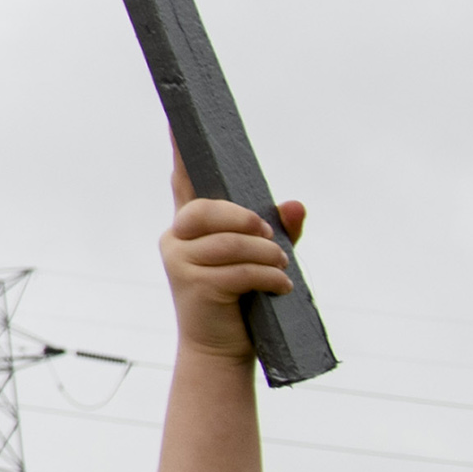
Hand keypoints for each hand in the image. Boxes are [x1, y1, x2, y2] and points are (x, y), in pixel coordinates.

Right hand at [162, 172, 307, 363]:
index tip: (178, 121)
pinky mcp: (192, 285)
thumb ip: (279, 230)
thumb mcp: (263, 260)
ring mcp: (179, 261)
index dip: (181, 153)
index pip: (183, 182)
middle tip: (270, 236)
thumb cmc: (242, 302)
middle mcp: (176, 239)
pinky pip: (238, 270)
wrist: (222, 350)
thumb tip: (296, 204)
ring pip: (230, 242)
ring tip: (282, 270)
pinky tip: (279, 288)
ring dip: (267, 255)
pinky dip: (268, 278)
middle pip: (207, 209)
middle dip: (246, 219)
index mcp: (190, 227)